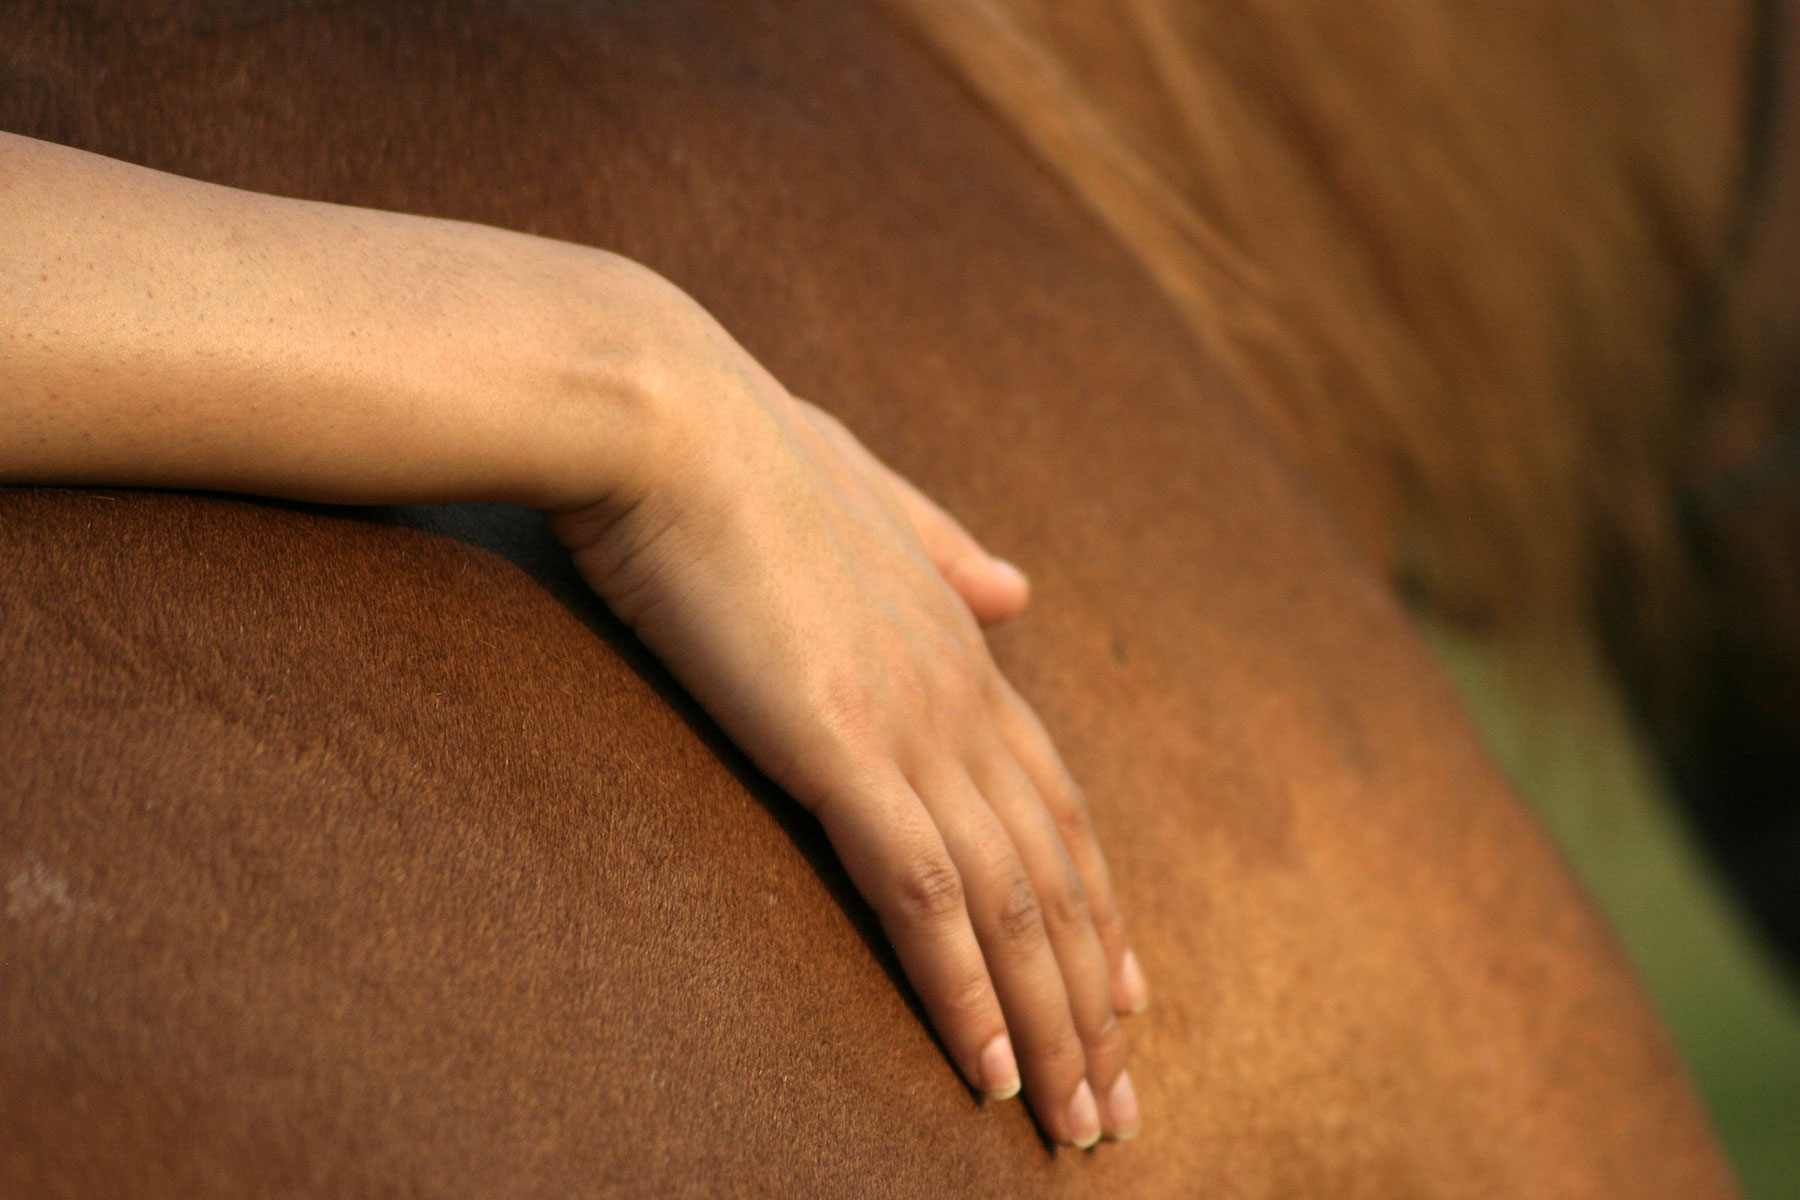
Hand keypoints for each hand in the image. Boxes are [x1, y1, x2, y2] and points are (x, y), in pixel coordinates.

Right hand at [546, 280, 1148, 1145]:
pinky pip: (923, 894)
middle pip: (1054, 875)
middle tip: (1121, 1102)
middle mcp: (957, 693)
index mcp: (959, 642)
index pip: (1054, 802)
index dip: (1098, 904)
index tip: (1129, 990)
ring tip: (1081, 1125)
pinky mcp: (836, 746)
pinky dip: (965, 989)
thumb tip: (1019, 588)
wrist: (662, 407)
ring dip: (1054, 1025)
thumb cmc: (739, 447)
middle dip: (1094, 1000)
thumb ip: (947, 547)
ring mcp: (907, 722)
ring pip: (1010, 905)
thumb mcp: (869, 494)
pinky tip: (988, 1070)